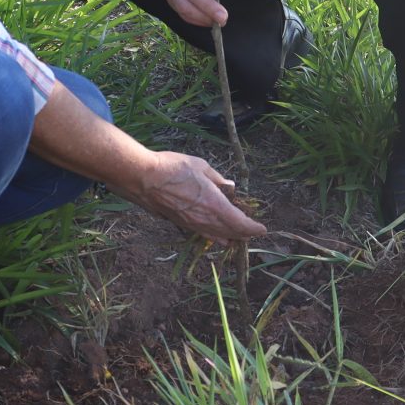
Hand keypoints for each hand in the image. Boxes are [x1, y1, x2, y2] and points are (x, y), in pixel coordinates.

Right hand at [130, 151, 265, 242]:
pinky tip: (218, 237)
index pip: (240, 223)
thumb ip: (218, 180)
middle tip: (253, 231)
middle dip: (244, 233)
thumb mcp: (201, 167)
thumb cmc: (172, 168)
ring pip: (217, 236)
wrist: (143, 178)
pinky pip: (203, 234)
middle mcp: (204, 219)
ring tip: (239, 235)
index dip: (253, 228)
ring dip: (230, 236)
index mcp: (214, 204)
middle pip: (231, 233)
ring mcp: (191, 224)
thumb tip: (230, 188)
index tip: (262, 229)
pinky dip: (215, 236)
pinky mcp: (180, 224)